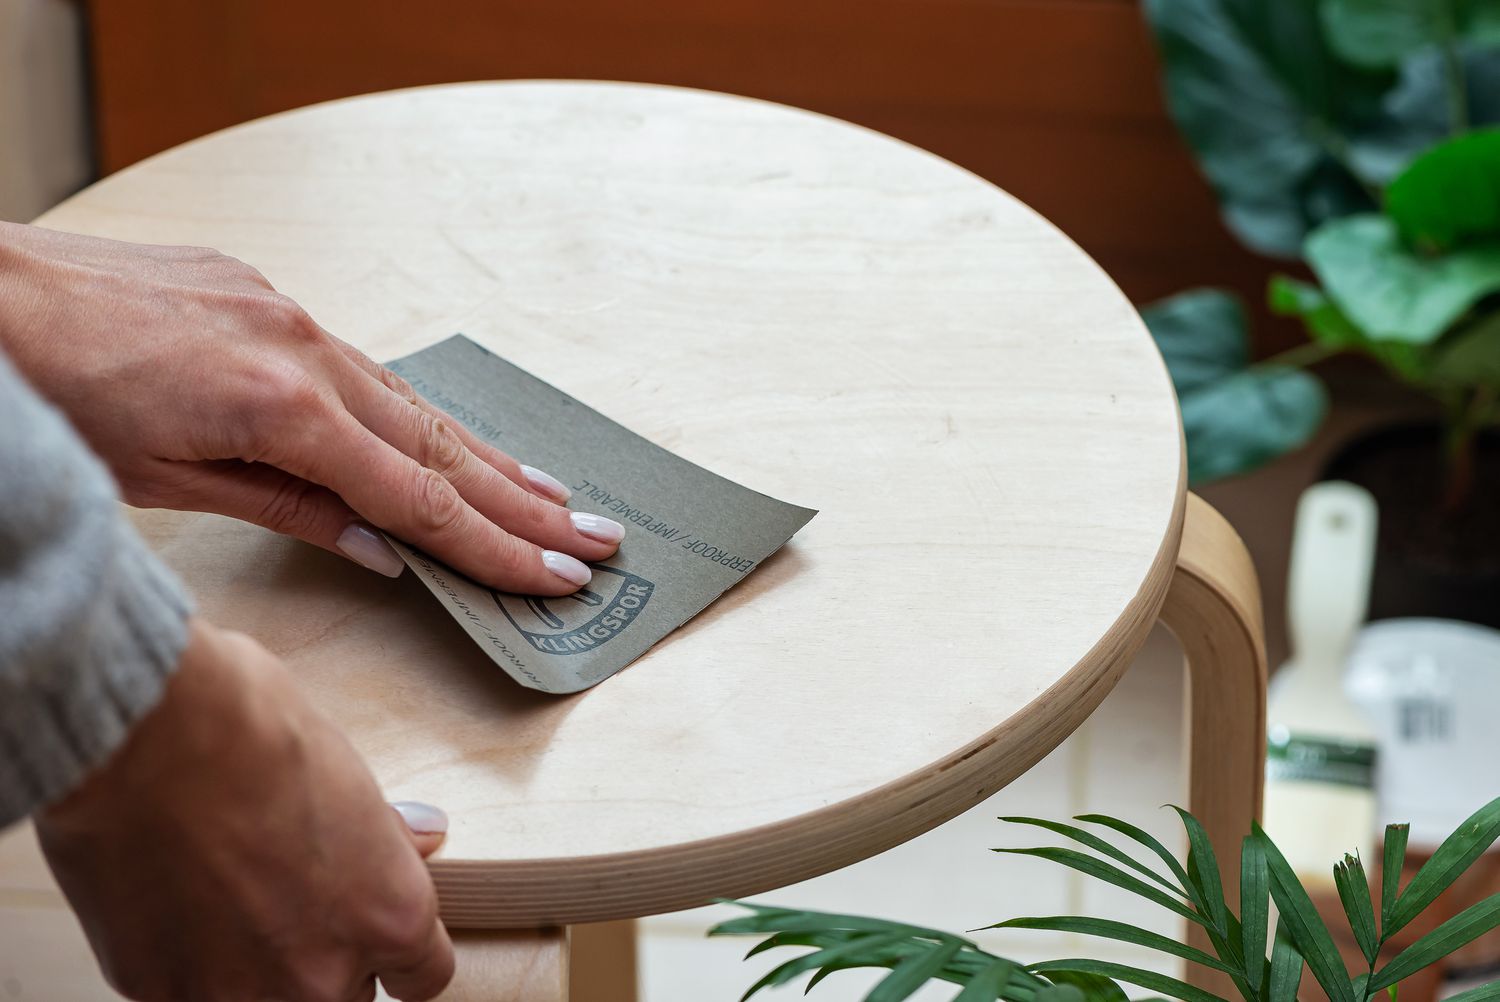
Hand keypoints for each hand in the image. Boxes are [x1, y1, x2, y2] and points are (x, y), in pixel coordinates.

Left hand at [0, 222, 619, 593]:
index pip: (419, 498)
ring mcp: (289, 315)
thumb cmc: (50, 397)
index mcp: (282, 408)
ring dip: (489, 456)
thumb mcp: (164, 480)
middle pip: (443, 447)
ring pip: (413, 402)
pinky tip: (452, 435)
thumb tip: (383, 547)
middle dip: (527, 503)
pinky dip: (418, 411)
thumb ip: (290, 508)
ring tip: (555, 494)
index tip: (557, 574)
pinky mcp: (266, 294)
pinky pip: (365, 367)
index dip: (496, 545)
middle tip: (598, 539)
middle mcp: (304, 351)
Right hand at [36, 618, 454, 1001]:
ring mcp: (237, 994)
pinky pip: (191, 994)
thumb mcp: (352, 777)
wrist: (149, 737)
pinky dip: (188, 964)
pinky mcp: (159, 994)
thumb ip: (386, 836)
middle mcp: (321, 974)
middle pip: (345, 999)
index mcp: (390, 917)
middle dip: (325, 961)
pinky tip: (178, 905)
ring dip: (255, 969)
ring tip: (228, 902)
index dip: (398, 952)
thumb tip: (417, 840)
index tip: (379, 938)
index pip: (423, 975)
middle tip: (292, 906)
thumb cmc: (250, 737)